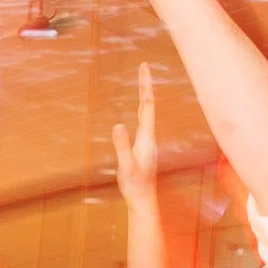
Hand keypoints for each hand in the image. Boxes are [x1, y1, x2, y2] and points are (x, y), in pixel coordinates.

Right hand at [113, 63, 158, 206]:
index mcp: (146, 137)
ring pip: (146, 113)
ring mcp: (147, 142)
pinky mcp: (143, 147)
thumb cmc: (134, 185)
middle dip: (145, 85)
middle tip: (143, 67)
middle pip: (148, 105)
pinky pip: (143, 121)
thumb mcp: (125, 166)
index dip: (145, 86)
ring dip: (145, 95)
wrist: (143, 200)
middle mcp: (149, 137)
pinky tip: (141, 108)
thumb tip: (118, 125)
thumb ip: (122, 146)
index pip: (147, 105)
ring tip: (143, 81)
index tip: (144, 67)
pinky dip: (142, 108)